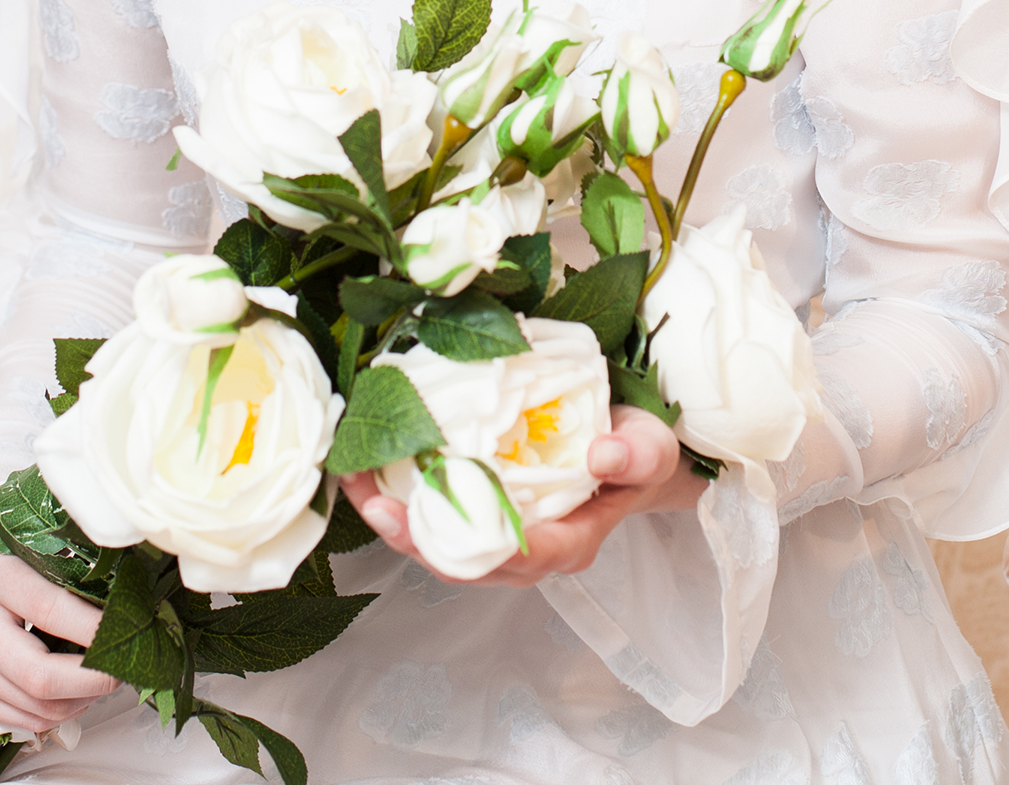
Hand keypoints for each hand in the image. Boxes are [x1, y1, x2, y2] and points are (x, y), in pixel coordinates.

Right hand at [0, 527, 119, 736]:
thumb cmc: (8, 549)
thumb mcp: (39, 538)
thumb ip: (79, 563)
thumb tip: (133, 599)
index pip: (48, 610)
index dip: (95, 630)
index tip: (131, 631)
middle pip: (38, 674)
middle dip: (93, 680)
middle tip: (123, 668)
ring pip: (31, 705)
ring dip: (79, 701)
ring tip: (101, 678)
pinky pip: (17, 719)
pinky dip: (54, 712)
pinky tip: (72, 690)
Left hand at [340, 406, 707, 587]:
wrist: (628, 447)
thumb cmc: (638, 452)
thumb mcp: (651, 447)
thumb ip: (635, 455)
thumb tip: (601, 457)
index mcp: (571, 542)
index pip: (522, 557)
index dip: (475, 548)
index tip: (434, 526)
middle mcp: (530, 552)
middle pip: (467, 561)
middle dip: (416, 539)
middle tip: (374, 506)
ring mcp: (504, 538)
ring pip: (444, 546)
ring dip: (398, 521)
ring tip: (356, 486)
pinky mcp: (483, 515)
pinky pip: (438, 520)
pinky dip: (404, 500)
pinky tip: (371, 472)